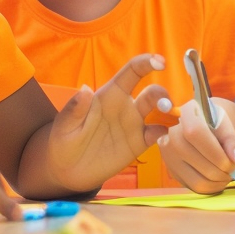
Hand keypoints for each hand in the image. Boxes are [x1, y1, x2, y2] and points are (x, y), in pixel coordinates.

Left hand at [47, 54, 171, 190]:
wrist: (66, 170)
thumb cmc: (63, 141)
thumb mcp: (63, 126)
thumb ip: (75, 109)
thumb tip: (85, 89)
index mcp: (109, 95)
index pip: (131, 72)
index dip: (146, 63)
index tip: (160, 62)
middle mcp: (125, 107)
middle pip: (152, 92)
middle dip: (162, 94)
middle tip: (164, 104)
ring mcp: (133, 126)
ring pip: (159, 111)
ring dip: (169, 112)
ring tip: (172, 119)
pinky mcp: (137, 145)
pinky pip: (157, 135)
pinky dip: (166, 133)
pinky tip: (166, 137)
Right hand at [159, 97, 234, 193]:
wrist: (205, 129)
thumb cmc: (216, 125)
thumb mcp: (227, 127)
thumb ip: (233, 141)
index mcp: (185, 114)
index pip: (194, 132)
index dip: (217, 152)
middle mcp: (171, 134)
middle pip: (196, 158)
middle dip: (222, 169)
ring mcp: (169, 155)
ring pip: (197, 179)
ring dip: (219, 181)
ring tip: (228, 174)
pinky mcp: (172, 171)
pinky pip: (195, 187)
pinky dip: (212, 188)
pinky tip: (219, 180)